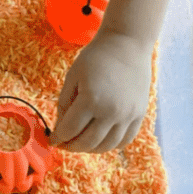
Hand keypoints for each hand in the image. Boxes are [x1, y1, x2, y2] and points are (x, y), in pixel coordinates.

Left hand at [50, 30, 153, 152]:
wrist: (127, 44)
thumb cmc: (96, 57)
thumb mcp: (72, 77)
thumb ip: (64, 104)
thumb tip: (60, 128)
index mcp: (91, 100)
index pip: (70, 130)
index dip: (58, 138)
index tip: (52, 140)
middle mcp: (112, 112)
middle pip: (88, 142)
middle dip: (72, 146)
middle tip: (64, 144)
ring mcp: (128, 115)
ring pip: (107, 146)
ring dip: (91, 149)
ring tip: (81, 143)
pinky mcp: (139, 114)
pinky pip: (125, 140)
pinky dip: (111, 145)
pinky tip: (101, 140)